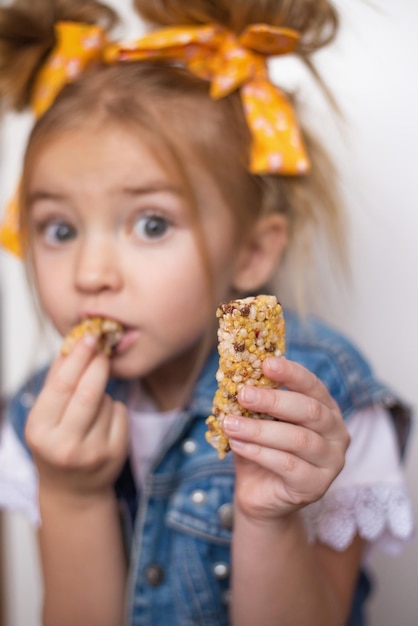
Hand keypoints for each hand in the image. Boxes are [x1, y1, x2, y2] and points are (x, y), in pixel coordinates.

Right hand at [25, 335, 128, 501]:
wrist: (73, 490)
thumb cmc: (56, 443)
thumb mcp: (45, 417)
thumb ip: (56, 382)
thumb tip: (71, 345)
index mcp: (40, 432)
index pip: (61, 387)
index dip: (77, 358)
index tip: (88, 337)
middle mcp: (65, 446)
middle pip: (88, 393)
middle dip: (97, 365)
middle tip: (102, 349)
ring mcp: (93, 453)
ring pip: (105, 401)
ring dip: (102, 392)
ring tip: (90, 407)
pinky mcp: (115, 454)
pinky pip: (120, 413)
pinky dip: (114, 408)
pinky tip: (103, 422)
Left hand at [222, 356, 349, 520]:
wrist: (259, 495)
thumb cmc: (261, 449)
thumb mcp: (257, 420)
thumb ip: (254, 400)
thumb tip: (234, 372)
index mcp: (326, 409)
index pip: (313, 385)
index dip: (291, 373)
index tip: (265, 363)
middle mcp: (336, 433)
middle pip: (309, 410)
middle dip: (273, 400)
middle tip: (243, 394)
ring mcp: (331, 462)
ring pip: (297, 439)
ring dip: (259, 429)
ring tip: (230, 423)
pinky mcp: (317, 486)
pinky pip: (288, 465)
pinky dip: (259, 452)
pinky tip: (237, 445)